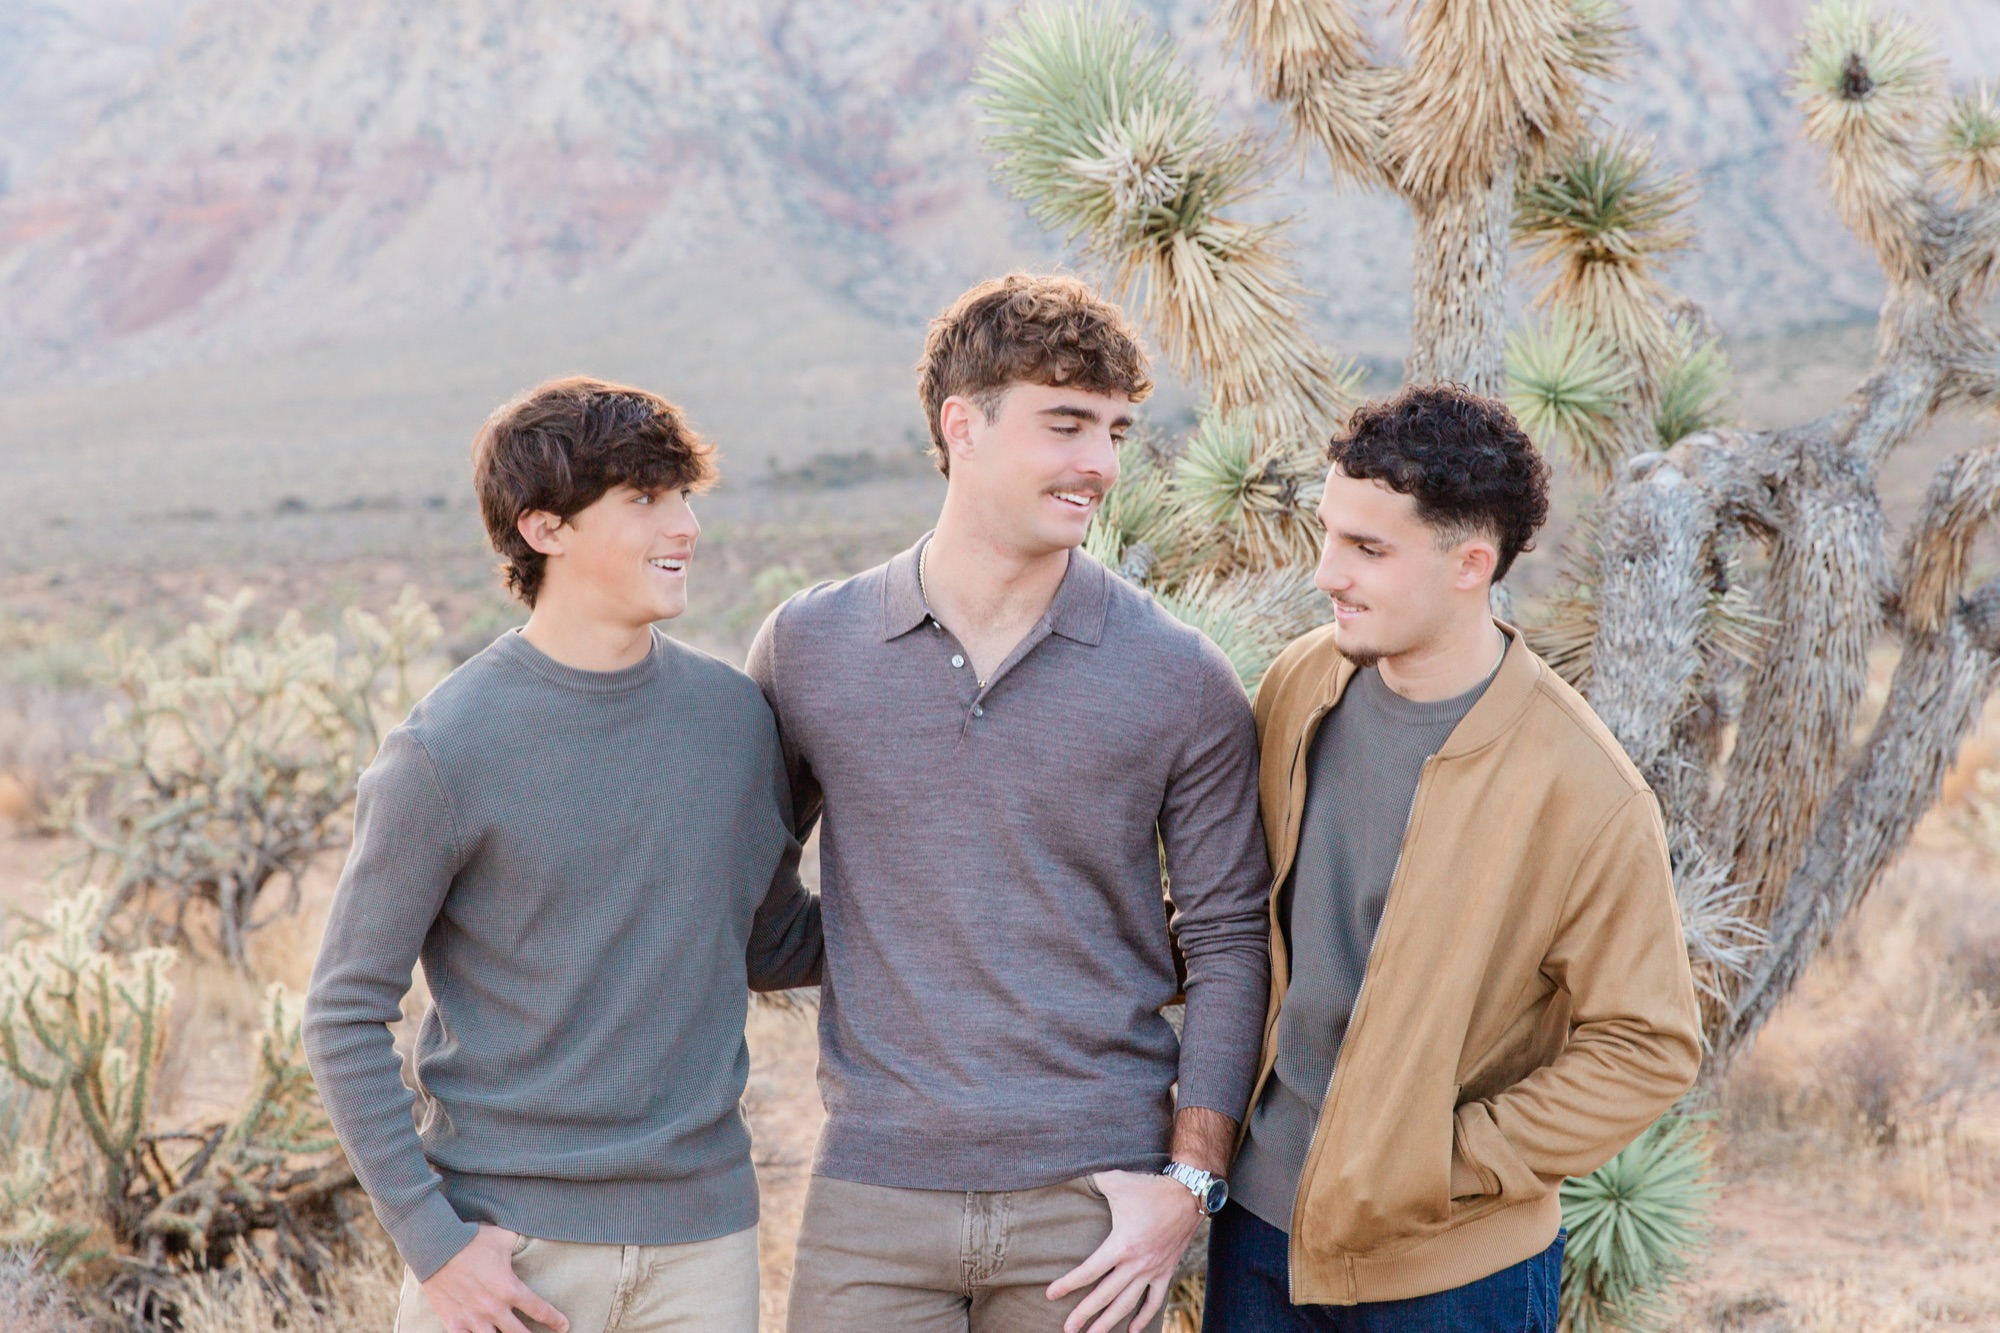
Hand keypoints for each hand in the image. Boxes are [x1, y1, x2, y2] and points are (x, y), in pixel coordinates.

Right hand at [419, 1224, 570, 1332]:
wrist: (437, 1247)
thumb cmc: (472, 1240)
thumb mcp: (504, 1237)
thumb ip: (521, 1241)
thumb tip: (533, 1234)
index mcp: (510, 1288)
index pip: (540, 1310)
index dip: (555, 1321)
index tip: (564, 1326)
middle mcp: (494, 1308)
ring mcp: (473, 1319)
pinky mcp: (454, 1323)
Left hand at [1047, 1170, 1200, 1332]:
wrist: (1188, 1195)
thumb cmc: (1149, 1188)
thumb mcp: (1117, 1181)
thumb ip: (1093, 1181)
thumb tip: (1072, 1173)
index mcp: (1121, 1245)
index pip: (1089, 1271)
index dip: (1068, 1285)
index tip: (1051, 1294)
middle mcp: (1136, 1264)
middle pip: (1105, 1295)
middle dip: (1085, 1314)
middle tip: (1068, 1329)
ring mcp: (1152, 1270)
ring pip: (1128, 1304)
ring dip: (1110, 1322)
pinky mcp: (1166, 1271)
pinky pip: (1155, 1300)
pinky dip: (1144, 1317)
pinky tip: (1133, 1330)